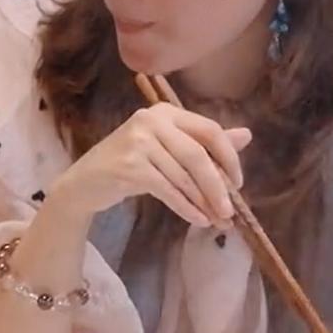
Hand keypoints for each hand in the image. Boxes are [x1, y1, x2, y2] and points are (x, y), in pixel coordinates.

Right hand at [45, 103, 251, 228]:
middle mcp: (150, 120)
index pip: (208, 130)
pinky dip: (185, 207)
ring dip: (203, 202)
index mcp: (164, 112)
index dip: (229, 158)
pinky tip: (197, 219)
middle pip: (197, 155)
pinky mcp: (129, 166)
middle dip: (218, 186)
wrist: (85, 183)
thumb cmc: (130, 165)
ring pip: (183, 176)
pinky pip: (167, 190)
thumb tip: (247, 135)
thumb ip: (205, 143)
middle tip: (230, 211)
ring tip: (216, 220)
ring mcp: (137, 142)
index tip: (238, 184)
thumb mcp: (169, 150)